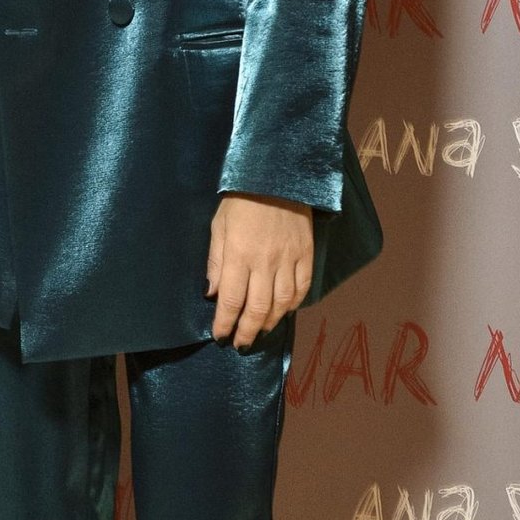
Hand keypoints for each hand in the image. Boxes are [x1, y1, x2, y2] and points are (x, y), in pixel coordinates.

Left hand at [205, 194, 313, 349]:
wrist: (277, 175)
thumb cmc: (240, 200)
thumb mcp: (218, 226)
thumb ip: (216, 262)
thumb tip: (212, 294)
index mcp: (239, 254)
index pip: (231, 300)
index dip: (225, 323)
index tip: (220, 337)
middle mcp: (265, 261)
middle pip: (258, 308)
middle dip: (247, 331)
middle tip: (240, 344)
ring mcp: (289, 258)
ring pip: (282, 303)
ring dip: (270, 322)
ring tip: (260, 332)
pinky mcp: (306, 253)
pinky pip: (303, 286)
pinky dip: (294, 304)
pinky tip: (284, 311)